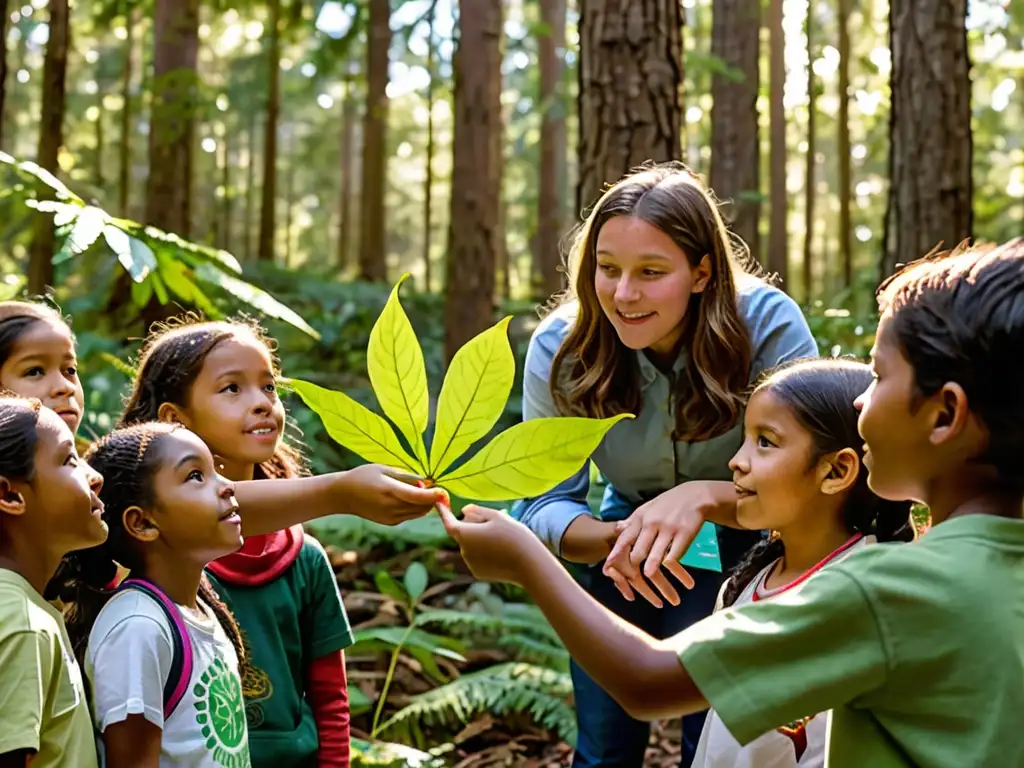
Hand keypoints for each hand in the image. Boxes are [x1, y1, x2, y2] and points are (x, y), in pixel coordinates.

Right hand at [342, 464, 446, 525]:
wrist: (343, 495)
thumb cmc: (363, 476)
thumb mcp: (384, 469)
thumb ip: (406, 476)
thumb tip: (427, 481)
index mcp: (389, 490)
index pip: (417, 496)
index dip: (433, 495)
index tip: (443, 491)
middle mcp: (390, 507)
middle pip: (422, 507)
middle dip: (432, 498)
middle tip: (432, 485)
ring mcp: (390, 517)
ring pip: (418, 513)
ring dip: (425, 504)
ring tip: (418, 489)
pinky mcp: (390, 522)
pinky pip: (410, 516)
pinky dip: (415, 508)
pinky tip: (407, 498)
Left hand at [438, 502, 545, 584]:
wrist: (529, 565)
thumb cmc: (513, 535)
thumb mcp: (497, 516)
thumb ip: (478, 511)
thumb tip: (464, 510)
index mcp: (464, 534)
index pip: (448, 521)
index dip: (443, 512)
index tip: (439, 503)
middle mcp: (463, 550)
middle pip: (464, 532)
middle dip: (474, 525)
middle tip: (496, 517)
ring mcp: (470, 564)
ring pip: (472, 545)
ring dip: (481, 538)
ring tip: (503, 535)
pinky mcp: (479, 573)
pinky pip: (478, 557)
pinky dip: (485, 552)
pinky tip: (503, 550)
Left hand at [603, 482, 725, 605]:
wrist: (696, 496)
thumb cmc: (669, 504)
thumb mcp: (648, 507)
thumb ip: (633, 520)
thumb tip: (617, 529)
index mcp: (641, 517)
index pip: (624, 538)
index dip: (616, 554)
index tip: (608, 566)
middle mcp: (652, 523)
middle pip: (638, 551)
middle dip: (633, 566)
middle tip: (632, 576)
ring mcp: (668, 529)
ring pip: (655, 556)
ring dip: (650, 569)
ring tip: (648, 575)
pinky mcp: (684, 535)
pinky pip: (674, 556)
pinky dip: (669, 565)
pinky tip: (669, 568)